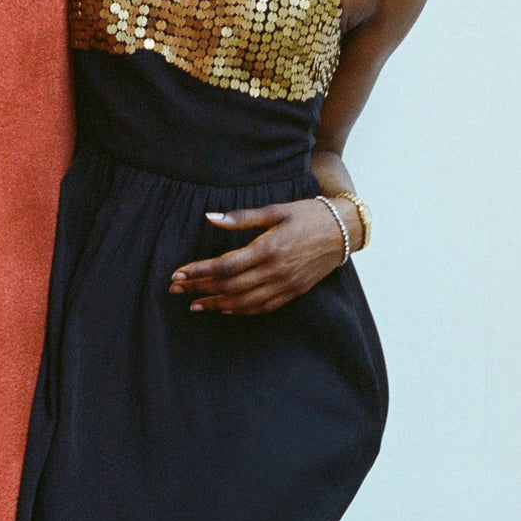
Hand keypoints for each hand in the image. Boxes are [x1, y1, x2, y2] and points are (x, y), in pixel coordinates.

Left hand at [169, 199, 345, 315]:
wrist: (343, 230)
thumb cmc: (308, 214)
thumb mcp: (275, 209)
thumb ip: (241, 217)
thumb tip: (210, 217)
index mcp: (268, 248)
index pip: (225, 266)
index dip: (199, 272)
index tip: (178, 274)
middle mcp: (276, 271)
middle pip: (230, 286)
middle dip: (200, 289)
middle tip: (176, 290)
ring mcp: (286, 285)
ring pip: (244, 301)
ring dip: (217, 304)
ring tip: (195, 304)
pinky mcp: (294, 292)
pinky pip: (263, 307)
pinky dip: (241, 310)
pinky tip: (226, 309)